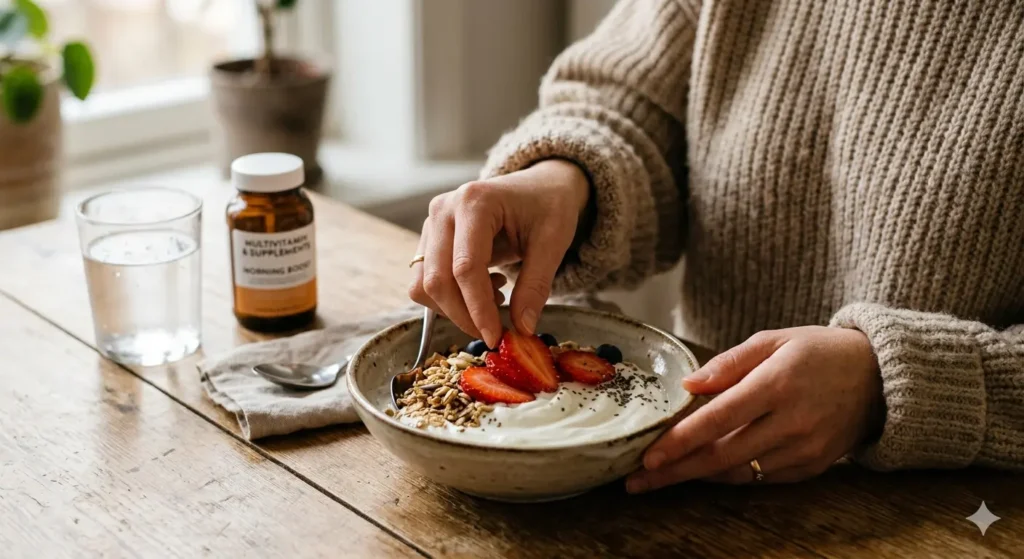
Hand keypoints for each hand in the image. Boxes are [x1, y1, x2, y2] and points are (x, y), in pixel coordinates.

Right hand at [408, 160, 590, 347]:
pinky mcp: (430, 239)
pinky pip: (426, 281)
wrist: (538, 187)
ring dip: (455, 308)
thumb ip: (536, 284)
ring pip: (424, 284)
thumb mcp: (553, 242)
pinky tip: (485, 288)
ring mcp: (432, 224)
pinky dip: (451, 298)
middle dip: (464, 315)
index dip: (478, 308)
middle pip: (437, 280)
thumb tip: (522, 328)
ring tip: (497, 299)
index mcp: (474, 202)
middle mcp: (444, 210)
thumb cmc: (548, 206)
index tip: (496, 336)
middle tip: (496, 332)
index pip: (465, 267)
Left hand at [627, 326, 883, 491]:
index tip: (648, 456)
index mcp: (777, 384)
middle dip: (675, 471)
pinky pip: (762, 478)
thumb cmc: (818, 352)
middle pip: (722, 456)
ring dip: (697, 476)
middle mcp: (791, 422)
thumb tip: (689, 386)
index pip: (718, 420)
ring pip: (739, 472)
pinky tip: (704, 470)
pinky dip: (730, 475)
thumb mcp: (773, 340)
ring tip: (660, 477)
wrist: (880, 378)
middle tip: (637, 482)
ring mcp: (804, 449)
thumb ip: (728, 363)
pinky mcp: (813, 467)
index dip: (681, 441)